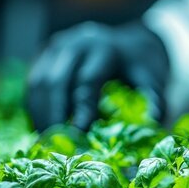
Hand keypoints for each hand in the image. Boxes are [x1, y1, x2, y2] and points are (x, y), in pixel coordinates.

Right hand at [28, 21, 168, 130]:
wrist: (131, 44)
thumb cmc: (140, 69)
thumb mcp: (152, 80)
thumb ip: (154, 100)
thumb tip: (154, 123)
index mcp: (105, 48)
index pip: (88, 81)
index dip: (81, 109)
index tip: (79, 136)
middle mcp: (78, 42)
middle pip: (56, 80)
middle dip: (53, 115)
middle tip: (55, 145)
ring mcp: (58, 45)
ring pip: (39, 80)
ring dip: (40, 113)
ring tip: (46, 141)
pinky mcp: (46, 52)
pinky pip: (34, 81)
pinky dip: (35, 106)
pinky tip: (43, 127)